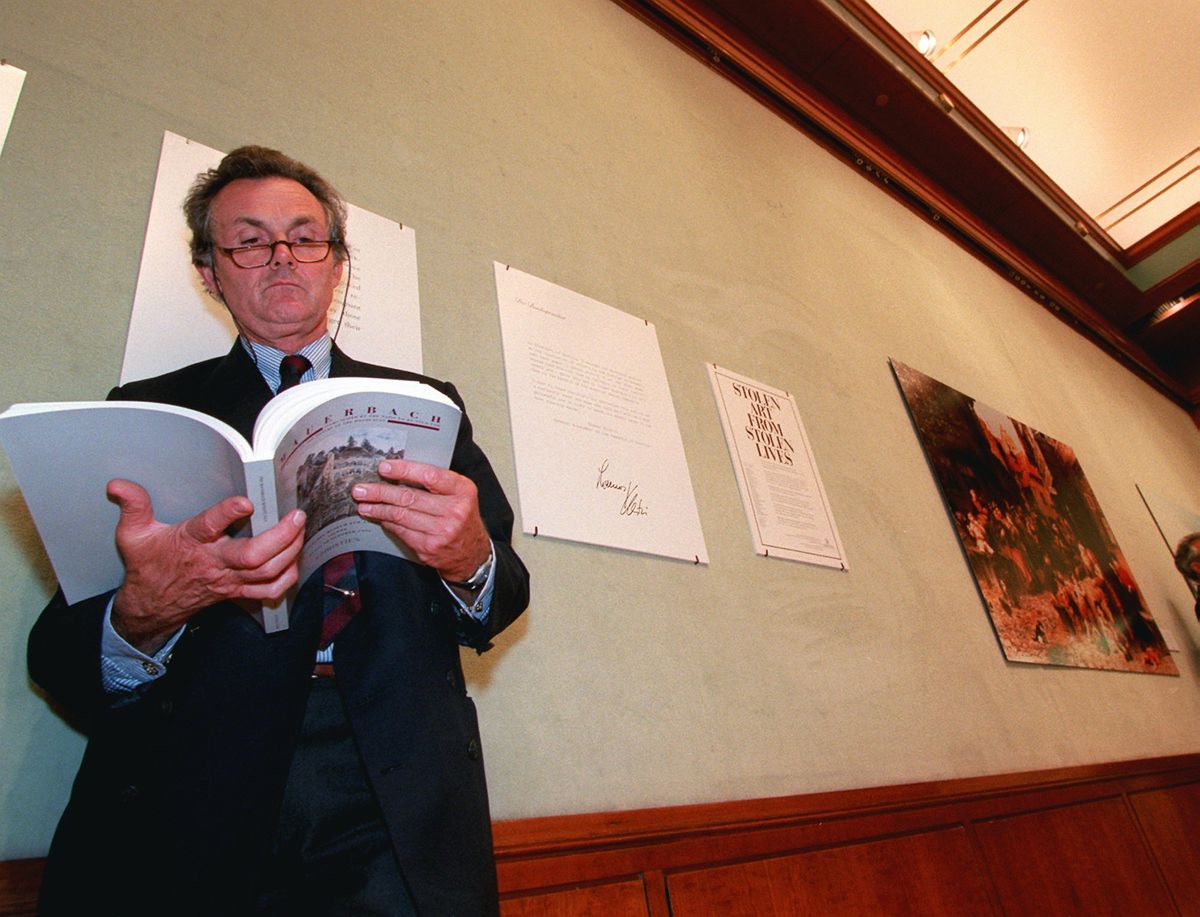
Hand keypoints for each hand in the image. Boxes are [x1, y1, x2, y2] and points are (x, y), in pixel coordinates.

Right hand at [108, 479, 305, 653]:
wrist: (151, 605)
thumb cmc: (147, 566)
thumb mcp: (133, 534)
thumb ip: (133, 507)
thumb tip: (118, 485)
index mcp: (191, 544)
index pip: (209, 528)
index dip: (227, 514)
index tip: (245, 501)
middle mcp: (214, 563)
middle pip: (253, 556)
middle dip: (281, 536)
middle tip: (297, 515)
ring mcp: (229, 580)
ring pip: (267, 572)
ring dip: (290, 551)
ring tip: (302, 529)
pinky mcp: (238, 591)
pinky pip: (269, 592)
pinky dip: (288, 577)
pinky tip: (297, 559)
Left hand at [351, 460, 490, 581]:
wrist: (472, 554)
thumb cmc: (461, 518)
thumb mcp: (460, 494)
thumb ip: (437, 482)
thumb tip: (399, 471)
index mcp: (462, 491)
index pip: (430, 476)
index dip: (404, 470)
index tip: (384, 468)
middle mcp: (454, 511)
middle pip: (409, 497)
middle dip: (381, 492)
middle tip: (361, 489)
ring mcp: (441, 531)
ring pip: (401, 515)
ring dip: (378, 508)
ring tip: (363, 503)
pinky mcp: (428, 547)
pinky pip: (401, 530)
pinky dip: (387, 522)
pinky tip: (378, 517)